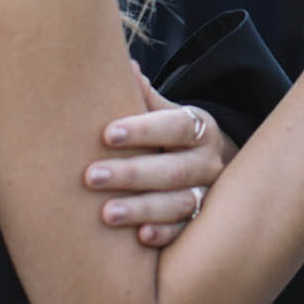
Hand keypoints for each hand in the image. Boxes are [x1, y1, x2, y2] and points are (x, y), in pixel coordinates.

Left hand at [83, 65, 235, 246]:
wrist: (211, 171)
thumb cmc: (174, 140)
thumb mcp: (167, 114)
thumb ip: (146, 97)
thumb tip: (124, 66)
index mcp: (201, 129)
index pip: (176, 126)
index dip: (143, 130)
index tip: (107, 134)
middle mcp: (209, 163)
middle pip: (174, 169)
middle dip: (132, 174)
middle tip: (92, 176)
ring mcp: (208, 196)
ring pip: (180, 203)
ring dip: (143, 208)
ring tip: (106, 214)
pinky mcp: (201, 225)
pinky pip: (185, 232)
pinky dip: (165, 234)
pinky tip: (141, 237)